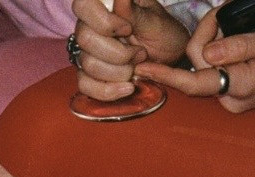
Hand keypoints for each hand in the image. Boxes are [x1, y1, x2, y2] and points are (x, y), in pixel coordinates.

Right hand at [70, 0, 189, 101]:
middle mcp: (90, 25)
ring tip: (137, 66)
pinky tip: (127, 87)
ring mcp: (88, 50)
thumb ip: (134, 12)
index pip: (83, 5)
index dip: (103, 22)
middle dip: (118, 53)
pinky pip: (85, 84)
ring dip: (119, 72)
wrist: (171, 60)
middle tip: (140, 53)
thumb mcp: (155, 21)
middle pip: (85, 39)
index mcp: (103, 5)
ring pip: (88, 64)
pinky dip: (107, 91)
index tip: (127, 29)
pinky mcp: (91, 74)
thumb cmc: (163, 34)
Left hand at [135, 13, 254, 112]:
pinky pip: (216, 69)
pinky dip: (220, 49)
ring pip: (206, 65)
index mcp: (239, 86)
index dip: (166, 75)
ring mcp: (233, 99)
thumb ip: (239, 45)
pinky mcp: (235, 94)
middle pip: (198, 65)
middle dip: (204, 34)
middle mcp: (231, 98)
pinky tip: (232, 40)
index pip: (194, 82)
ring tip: (234, 27)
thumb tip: (207, 51)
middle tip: (223, 15)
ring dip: (213, 40)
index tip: (144, 69)